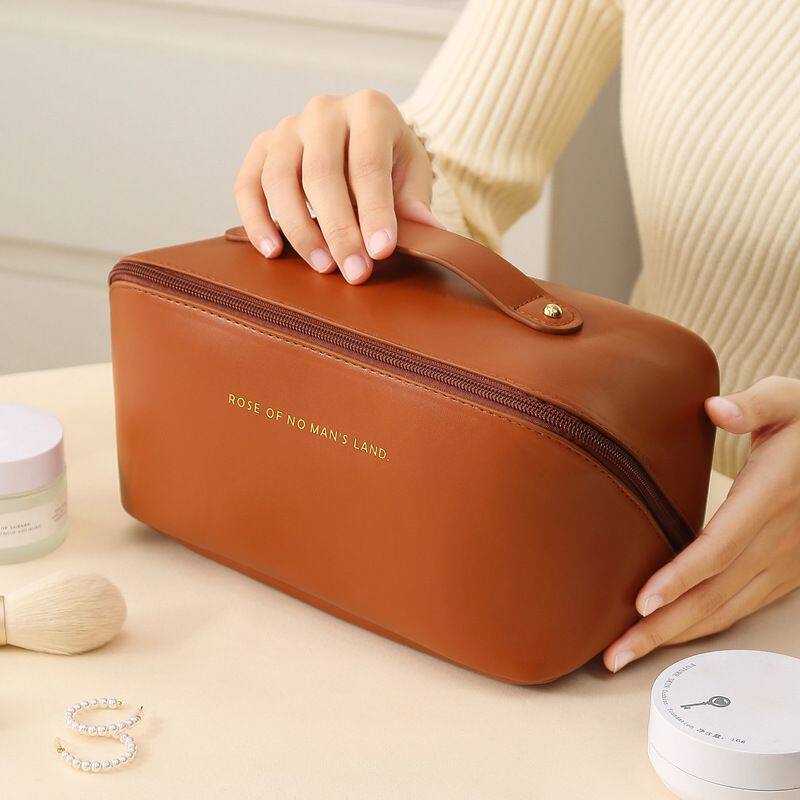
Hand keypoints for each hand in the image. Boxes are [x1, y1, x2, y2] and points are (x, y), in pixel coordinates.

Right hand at [233, 90, 440, 284]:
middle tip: (354, 272)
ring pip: (280, 180)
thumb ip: (415, 202)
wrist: (362, 138)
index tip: (381, 251)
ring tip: (322, 267)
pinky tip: (272, 251)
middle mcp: (324, 111)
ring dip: (300, 230)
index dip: (375, 211)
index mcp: (370, 109)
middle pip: (322, 174)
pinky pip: (247, 185)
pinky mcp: (261, 148)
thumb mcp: (412, 174)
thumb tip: (429, 231)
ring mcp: (287, 128)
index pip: (368, 165)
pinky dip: (255, 220)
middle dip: (339, 230)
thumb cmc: (390, 160)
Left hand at [605, 376, 799, 672]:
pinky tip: (673, 636)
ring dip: (676, 636)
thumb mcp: (788, 400)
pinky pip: (740, 608)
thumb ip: (753, 404)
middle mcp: (776, 540)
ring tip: (629, 653)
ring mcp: (783, 563)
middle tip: (615, 654)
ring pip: (725, 610)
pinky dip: (704, 627)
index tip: (642, 602)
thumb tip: (717, 408)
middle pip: (713, 594)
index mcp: (769, 498)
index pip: (719, 546)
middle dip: (662, 628)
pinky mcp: (785, 574)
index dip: (681, 576)